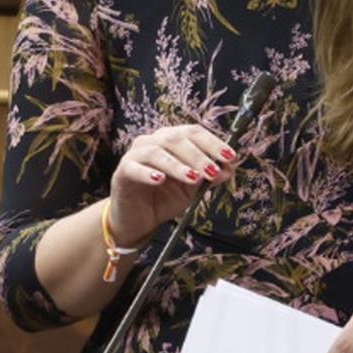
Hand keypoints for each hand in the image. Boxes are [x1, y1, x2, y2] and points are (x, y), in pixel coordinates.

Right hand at [103, 123, 236, 248]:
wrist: (138, 219)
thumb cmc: (164, 198)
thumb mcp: (193, 188)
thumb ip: (209, 176)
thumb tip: (229, 168)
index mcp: (172, 140)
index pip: (193, 132)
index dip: (213, 142)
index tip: (229, 156)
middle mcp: (153, 142)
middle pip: (176, 139)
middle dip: (198, 155)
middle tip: (213, 171)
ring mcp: (135, 155)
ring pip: (156, 152)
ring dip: (178, 165)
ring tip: (193, 178)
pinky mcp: (122, 172)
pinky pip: (134, 168)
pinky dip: (148, 173)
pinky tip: (160, 179)